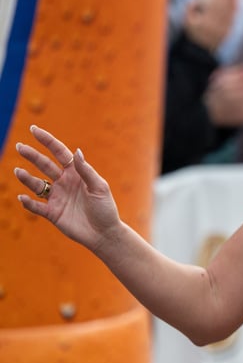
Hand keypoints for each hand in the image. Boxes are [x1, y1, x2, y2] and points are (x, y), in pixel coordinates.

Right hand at [14, 126, 120, 251]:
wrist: (104, 233)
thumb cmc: (105, 208)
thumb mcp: (99, 187)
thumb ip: (86, 170)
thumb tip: (76, 151)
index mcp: (76, 173)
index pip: (59, 153)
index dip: (47, 141)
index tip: (34, 129)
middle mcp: (64, 182)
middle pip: (44, 165)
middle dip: (32, 155)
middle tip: (19, 146)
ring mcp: (56, 197)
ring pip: (37, 184)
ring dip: (26, 178)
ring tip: (17, 171)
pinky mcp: (52, 213)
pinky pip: (36, 207)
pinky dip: (28, 203)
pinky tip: (22, 198)